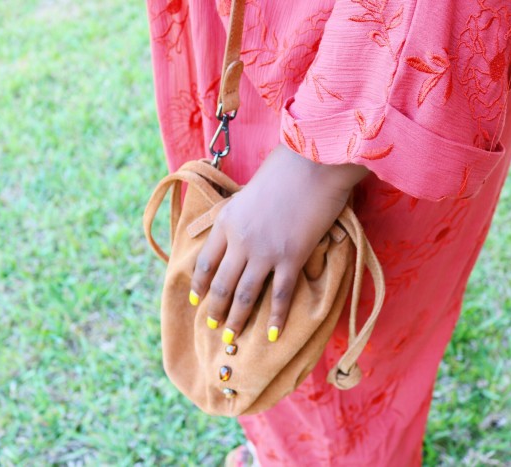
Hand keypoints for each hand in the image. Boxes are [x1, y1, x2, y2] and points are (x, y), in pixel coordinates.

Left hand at [189, 143, 369, 343]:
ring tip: (232, 337)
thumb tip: (237, 228)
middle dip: (215, 309)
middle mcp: (240, 241)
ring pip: (245, 295)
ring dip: (237, 319)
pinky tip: (273, 335)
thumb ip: (240, 213)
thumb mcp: (249, 190)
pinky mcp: (292, 258)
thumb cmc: (285, 168)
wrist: (313, 162)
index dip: (199, 283)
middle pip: (221, 284)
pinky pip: (281, 295)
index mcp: (226, 222)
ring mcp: (265, 252)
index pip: (205, 261)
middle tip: (213, 326)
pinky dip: (277, 318)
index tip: (197, 298)